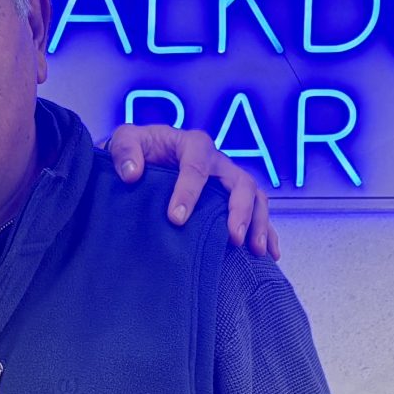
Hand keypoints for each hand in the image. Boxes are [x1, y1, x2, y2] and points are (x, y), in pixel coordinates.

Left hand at [106, 125, 279, 258]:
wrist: (147, 155)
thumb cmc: (139, 148)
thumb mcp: (125, 139)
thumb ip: (124, 150)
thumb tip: (132, 173)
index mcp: (193, 144)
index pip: (197, 166)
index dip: (188, 192)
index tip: (176, 218)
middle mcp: (218, 161)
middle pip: (240, 181)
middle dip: (239, 210)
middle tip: (233, 237)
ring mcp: (229, 179)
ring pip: (254, 197)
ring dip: (258, 223)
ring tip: (255, 250)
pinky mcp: (232, 197)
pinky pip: (256, 211)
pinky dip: (265, 231)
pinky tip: (268, 254)